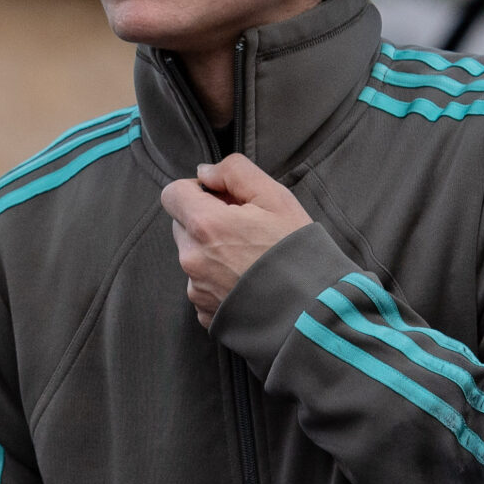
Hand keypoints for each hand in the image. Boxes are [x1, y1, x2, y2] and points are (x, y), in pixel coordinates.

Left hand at [161, 156, 312, 328]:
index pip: (172, 194)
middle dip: (205, 220)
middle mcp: (192, 258)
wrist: (311, 310)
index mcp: (205, 226)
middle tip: (243, 227)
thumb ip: (235, 172)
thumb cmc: (297, 252)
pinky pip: (201, 284)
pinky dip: (217, 279)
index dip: (196, 190)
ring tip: (250, 257)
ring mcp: (196, 288)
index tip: (222, 199)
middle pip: (182, 225)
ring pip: (192, 256)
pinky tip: (247, 280)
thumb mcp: (275, 198)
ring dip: (211, 251)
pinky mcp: (203, 311)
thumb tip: (204, 173)